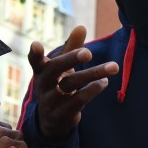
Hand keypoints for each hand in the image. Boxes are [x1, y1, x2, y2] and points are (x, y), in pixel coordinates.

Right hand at [28, 26, 117, 140]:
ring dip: (93, 74)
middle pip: (55, 69)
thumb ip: (71, 48)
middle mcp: (43, 84)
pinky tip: (105, 82)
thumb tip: (81, 27)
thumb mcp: (63, 68)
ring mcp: (51, 100)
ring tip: (113, 67)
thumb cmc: (58, 85)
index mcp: (42, 71)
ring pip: (71, 84)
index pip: (35, 61)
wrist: (53, 120)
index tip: (36, 44)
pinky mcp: (62, 114)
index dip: (35, 54)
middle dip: (70, 59)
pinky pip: (78, 100)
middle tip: (88, 52)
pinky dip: (93, 90)